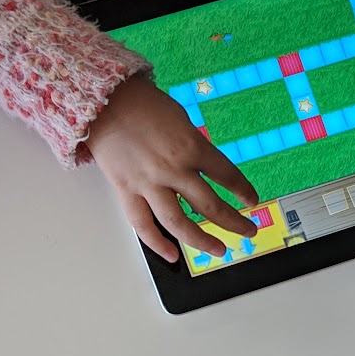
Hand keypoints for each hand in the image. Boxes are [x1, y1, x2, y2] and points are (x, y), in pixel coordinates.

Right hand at [88, 74, 260, 261]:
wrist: (102, 100)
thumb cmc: (142, 103)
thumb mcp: (181, 119)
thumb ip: (194, 147)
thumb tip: (205, 170)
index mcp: (191, 146)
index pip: (227, 175)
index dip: (243, 191)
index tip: (251, 201)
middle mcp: (173, 169)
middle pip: (210, 205)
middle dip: (234, 222)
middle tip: (247, 231)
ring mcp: (149, 183)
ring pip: (178, 223)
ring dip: (201, 241)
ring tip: (219, 250)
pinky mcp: (126, 190)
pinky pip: (142, 224)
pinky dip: (157, 243)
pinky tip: (172, 255)